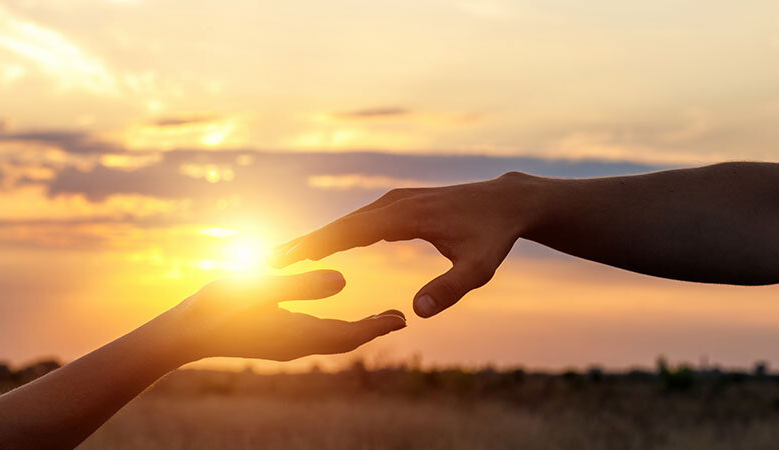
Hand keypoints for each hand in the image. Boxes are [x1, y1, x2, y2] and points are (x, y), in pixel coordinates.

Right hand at [173, 270, 406, 362]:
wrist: (180, 335)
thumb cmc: (215, 308)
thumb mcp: (258, 288)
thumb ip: (301, 285)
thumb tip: (344, 280)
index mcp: (297, 334)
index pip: (349, 335)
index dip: (377, 327)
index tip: (402, 319)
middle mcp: (295, 345)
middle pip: (345, 340)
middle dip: (373, 330)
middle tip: (400, 318)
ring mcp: (284, 344)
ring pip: (330, 339)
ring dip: (357, 329)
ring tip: (379, 318)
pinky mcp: (273, 339)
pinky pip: (314, 336)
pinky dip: (335, 328)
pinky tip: (331, 315)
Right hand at [271, 173, 537, 317]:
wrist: (506, 202)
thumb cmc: (493, 236)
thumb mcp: (479, 267)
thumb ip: (451, 288)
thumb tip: (417, 312)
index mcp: (407, 215)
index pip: (352, 230)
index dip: (317, 244)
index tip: (287, 256)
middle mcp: (396, 203)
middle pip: (342, 222)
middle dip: (307, 240)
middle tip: (272, 258)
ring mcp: (397, 201)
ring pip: (349, 219)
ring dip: (320, 235)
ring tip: (288, 254)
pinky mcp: (401, 204)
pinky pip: (362, 219)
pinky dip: (340, 231)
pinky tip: (326, 244)